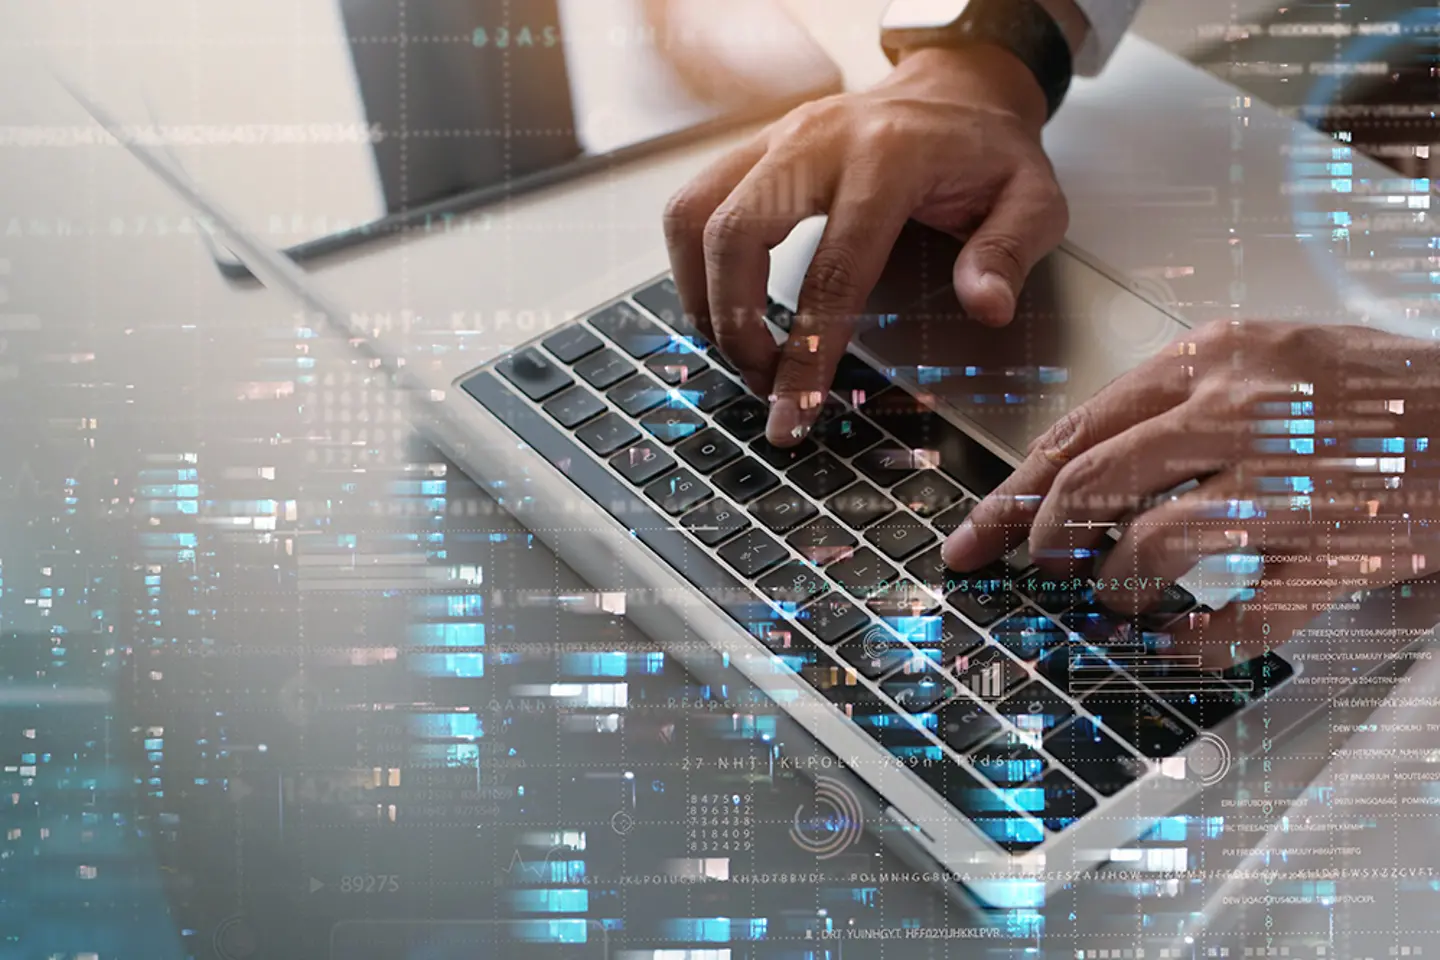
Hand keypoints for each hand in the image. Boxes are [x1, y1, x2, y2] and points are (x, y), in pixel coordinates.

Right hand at [663, 44, 1068, 444]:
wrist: (955, 90)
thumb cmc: (987, 152)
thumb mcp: (1034, 198)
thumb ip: (1009, 252)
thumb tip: (984, 307)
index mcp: (887, 159)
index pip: (831, 271)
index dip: (807, 353)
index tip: (794, 413)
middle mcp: (816, 141)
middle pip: (733, 235)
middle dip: (734, 325)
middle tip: (761, 381)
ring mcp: (775, 139)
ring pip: (693, 215)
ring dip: (701, 296)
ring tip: (738, 348)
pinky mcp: (753, 149)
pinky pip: (692, 205)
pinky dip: (694, 267)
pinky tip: (724, 307)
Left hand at [942, 320, 1439, 665]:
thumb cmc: (1378, 392)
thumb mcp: (1269, 359)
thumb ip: (1178, 403)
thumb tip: (1080, 475)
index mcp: (1215, 357)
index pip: (1076, 429)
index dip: (1011, 494)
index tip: (973, 536)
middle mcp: (1242, 410)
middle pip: (1093, 486)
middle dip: (1047, 545)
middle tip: (1042, 575)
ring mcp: (1290, 481)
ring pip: (1151, 548)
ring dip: (1116, 590)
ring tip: (1118, 602)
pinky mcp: (1340, 549)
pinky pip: (1242, 616)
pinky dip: (1195, 642)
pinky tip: (1180, 644)